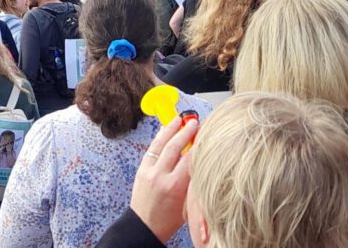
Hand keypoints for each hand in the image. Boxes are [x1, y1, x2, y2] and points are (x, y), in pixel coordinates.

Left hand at [130, 116, 199, 243]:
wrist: (144, 226)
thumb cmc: (168, 220)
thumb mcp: (187, 204)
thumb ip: (192, 182)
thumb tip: (199, 161)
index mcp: (175, 186)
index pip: (189, 159)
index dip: (199, 145)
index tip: (206, 136)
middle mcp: (161, 176)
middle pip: (175, 147)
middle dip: (186, 132)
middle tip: (195, 122)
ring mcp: (149, 171)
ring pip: (160, 144)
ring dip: (170, 129)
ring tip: (179, 119)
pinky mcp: (141, 170)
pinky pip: (151, 149)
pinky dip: (159, 138)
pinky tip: (165, 130)